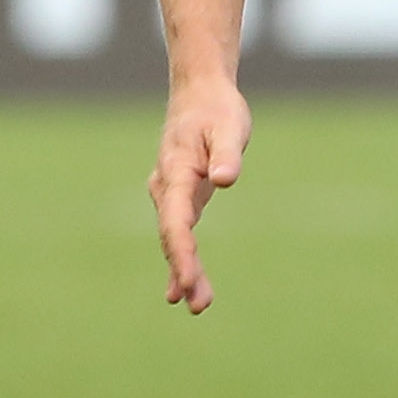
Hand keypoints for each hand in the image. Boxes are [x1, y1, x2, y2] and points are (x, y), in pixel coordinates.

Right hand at [148, 79, 250, 312]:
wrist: (200, 93)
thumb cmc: (217, 109)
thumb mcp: (229, 127)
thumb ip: (227, 153)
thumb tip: (225, 180)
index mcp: (177, 171)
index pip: (176, 221)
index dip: (182, 253)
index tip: (188, 281)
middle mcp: (167, 187)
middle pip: (172, 237)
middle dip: (183, 271)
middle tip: (196, 304)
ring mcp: (171, 195)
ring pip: (174, 239)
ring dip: (183, 271)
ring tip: (198, 305)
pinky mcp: (181, 199)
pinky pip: (178, 234)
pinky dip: (182, 260)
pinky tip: (184, 289)